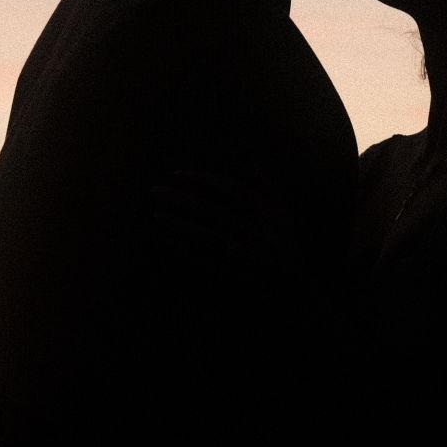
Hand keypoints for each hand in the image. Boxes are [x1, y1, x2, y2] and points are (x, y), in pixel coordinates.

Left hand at [150, 168, 300, 289]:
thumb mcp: (282, 212)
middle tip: (154, 191)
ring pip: (203, 235)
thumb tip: (251, 160)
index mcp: (265, 213)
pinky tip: (165, 238)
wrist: (293, 285)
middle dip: (180, 199)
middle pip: (210, 210)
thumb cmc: (285, 244)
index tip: (176, 174)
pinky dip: (182, 248)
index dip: (202, 179)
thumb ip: (265, 186)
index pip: (230, 189)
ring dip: (177, 224)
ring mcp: (241, 254)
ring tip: (155, 213)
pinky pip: (202, 259)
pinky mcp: (232, 274)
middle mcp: (253, 231)